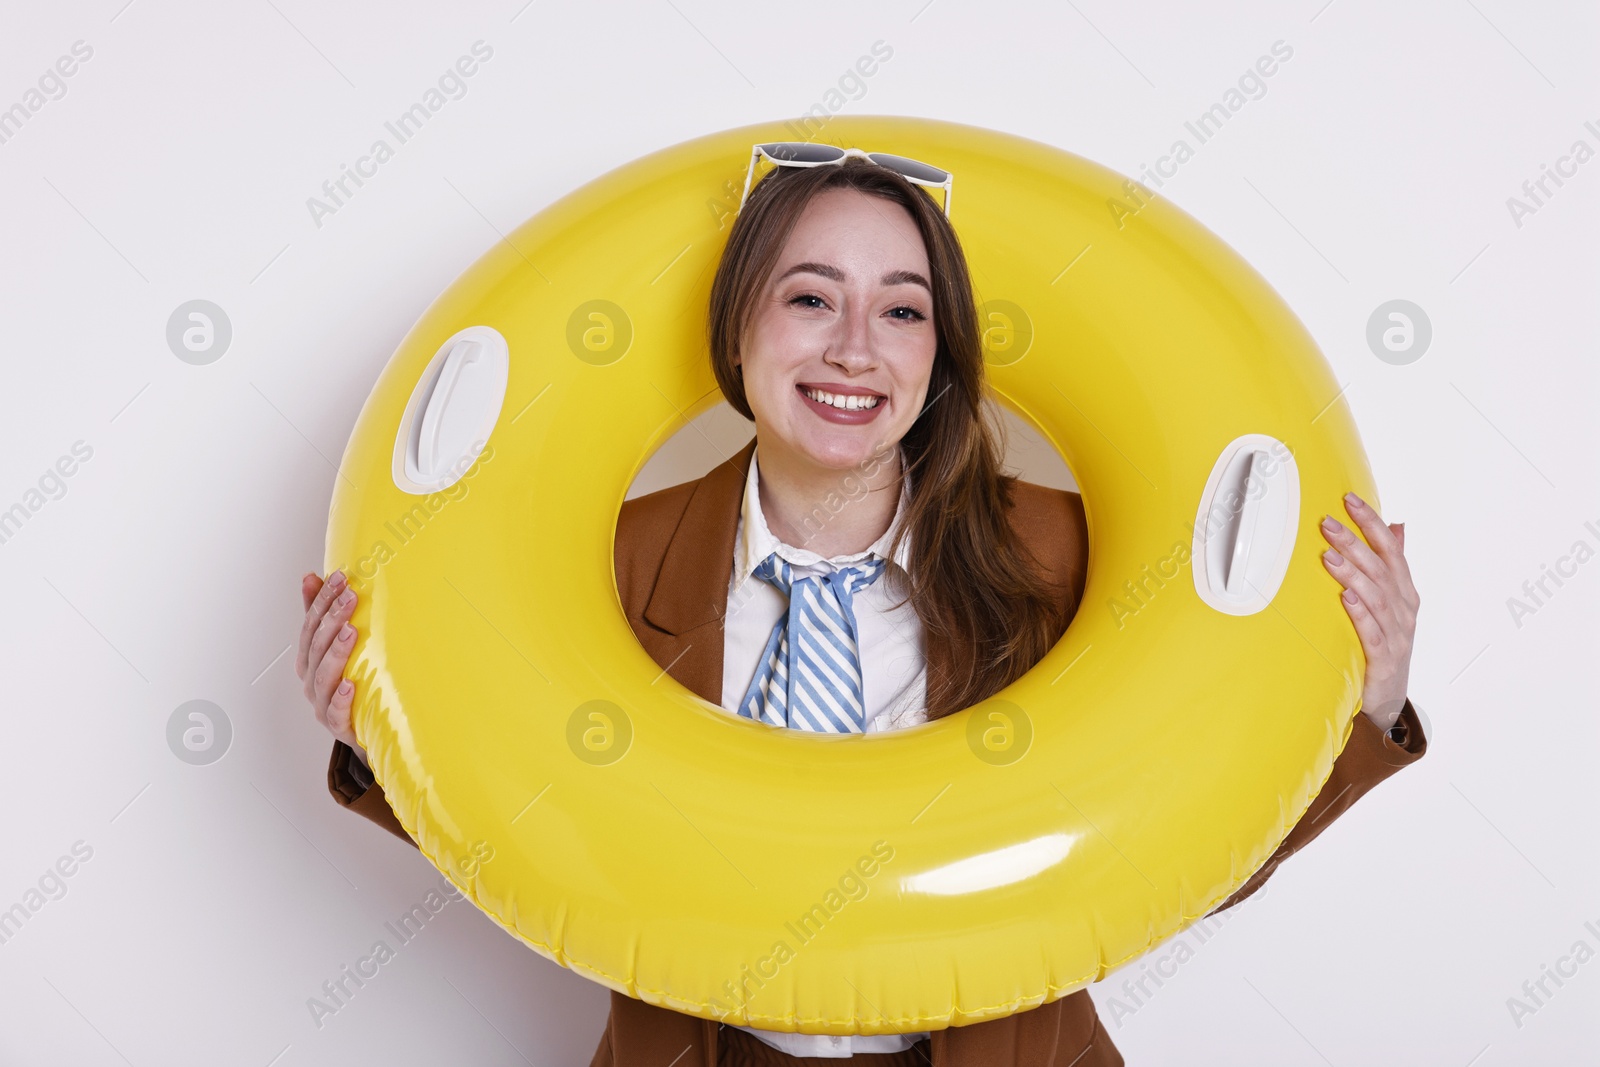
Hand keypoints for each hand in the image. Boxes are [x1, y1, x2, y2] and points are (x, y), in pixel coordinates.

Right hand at [296, 569, 366, 766]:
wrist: (363, 730)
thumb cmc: (345, 684)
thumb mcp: (333, 648)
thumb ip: (320, 614)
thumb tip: (310, 576)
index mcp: (308, 659)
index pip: (311, 625)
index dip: (322, 600)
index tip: (340, 577)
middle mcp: (311, 679)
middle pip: (316, 646)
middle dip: (332, 618)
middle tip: (350, 596)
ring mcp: (322, 703)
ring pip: (324, 676)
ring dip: (336, 652)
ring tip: (350, 631)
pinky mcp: (338, 726)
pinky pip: (336, 713)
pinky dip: (341, 699)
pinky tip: (349, 685)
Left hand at [1319, 493, 1418, 731]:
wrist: (1389, 697)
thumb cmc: (1386, 642)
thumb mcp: (1391, 601)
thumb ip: (1392, 564)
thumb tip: (1397, 525)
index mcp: (1404, 592)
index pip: (1390, 550)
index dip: (1372, 523)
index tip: (1349, 500)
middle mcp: (1404, 609)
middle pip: (1380, 570)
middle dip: (1354, 544)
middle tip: (1327, 523)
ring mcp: (1396, 634)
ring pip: (1375, 598)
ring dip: (1353, 575)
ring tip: (1329, 556)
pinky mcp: (1383, 659)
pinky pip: (1372, 633)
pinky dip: (1360, 614)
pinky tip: (1345, 598)